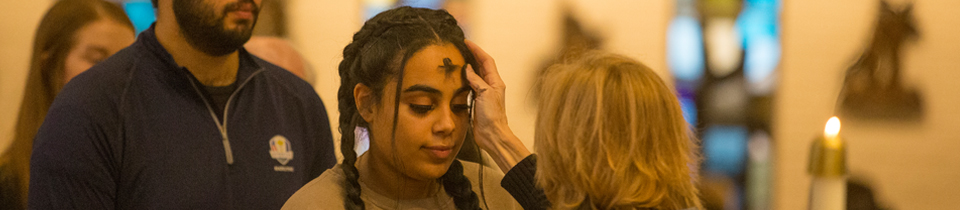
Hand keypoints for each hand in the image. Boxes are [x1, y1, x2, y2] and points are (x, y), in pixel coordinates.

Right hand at [464, 40, 530, 172]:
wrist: (492, 135)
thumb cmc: (492, 116)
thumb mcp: (485, 94)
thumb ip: (476, 80)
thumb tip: (468, 69)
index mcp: (495, 82)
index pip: (486, 60)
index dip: (477, 50)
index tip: (467, 42)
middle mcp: (490, 86)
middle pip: (482, 66)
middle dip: (473, 55)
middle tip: (461, 47)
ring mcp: (484, 94)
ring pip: (476, 75)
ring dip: (469, 66)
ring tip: (459, 59)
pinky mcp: (477, 102)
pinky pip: (471, 86)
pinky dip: (465, 79)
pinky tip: (458, 78)